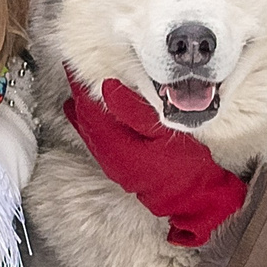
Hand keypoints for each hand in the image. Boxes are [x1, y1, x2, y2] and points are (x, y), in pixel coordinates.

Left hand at [60, 67, 248, 245]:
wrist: (190, 199)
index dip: (80, 86)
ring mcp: (111, 163)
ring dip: (85, 107)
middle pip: (83, 118)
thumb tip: (108, 88)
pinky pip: (98, 139)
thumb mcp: (160, 133)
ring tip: (83, 87)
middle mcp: (106, 155)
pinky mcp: (118, 166)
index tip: (76, 67)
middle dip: (79, 94)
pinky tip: (97, 114)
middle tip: (76, 72)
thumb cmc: (181, 167)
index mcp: (113, 145)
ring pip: (88, 129)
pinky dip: (94, 122)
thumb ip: (133, 110)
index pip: (87, 109)